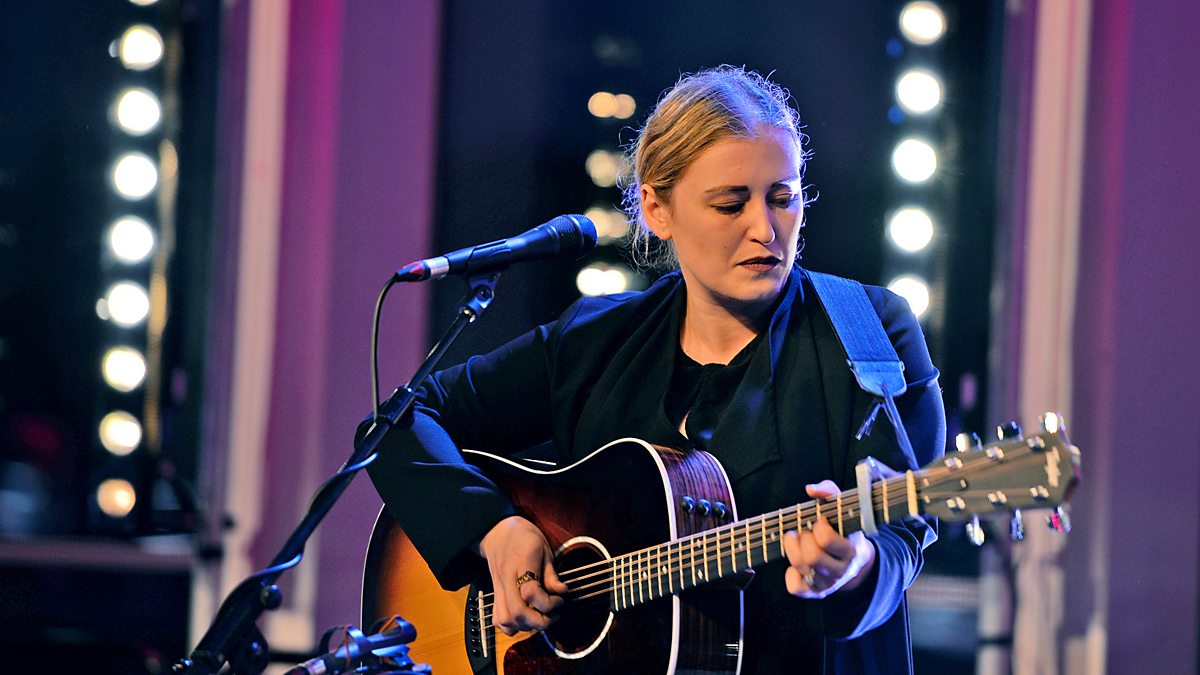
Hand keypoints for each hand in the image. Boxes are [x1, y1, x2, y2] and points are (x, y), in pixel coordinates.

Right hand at [477, 515, 567, 635]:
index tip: (560, 599)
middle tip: (553, 616)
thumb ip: (552, 573)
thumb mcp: (544, 549)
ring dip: (526, 626)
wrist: (497, 532)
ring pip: (506, 619)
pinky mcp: (495, 594)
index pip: (531, 592)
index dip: (549, 602)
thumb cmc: (524, 538)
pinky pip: (497, 619)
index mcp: (522, 563)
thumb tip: (562, 592)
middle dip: (539, 622)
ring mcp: (498, 588)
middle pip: (517, 611)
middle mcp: (507, 578)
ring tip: (540, 618)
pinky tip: (524, 620)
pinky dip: (511, 626)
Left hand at [783, 481, 875, 598]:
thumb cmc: (842, 527)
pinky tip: (797, 564)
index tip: (820, 521)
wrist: (855, 560)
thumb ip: (829, 492)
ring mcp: (829, 584)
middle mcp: (841, 571)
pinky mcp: (816, 592)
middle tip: (806, 531)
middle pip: (812, 557)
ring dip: (793, 549)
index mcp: (851, 550)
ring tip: (798, 540)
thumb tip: (810, 489)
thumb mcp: (842, 507)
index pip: (826, 540)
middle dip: (803, 538)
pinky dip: (791, 575)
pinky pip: (796, 588)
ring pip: (801, 569)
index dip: (818, 527)